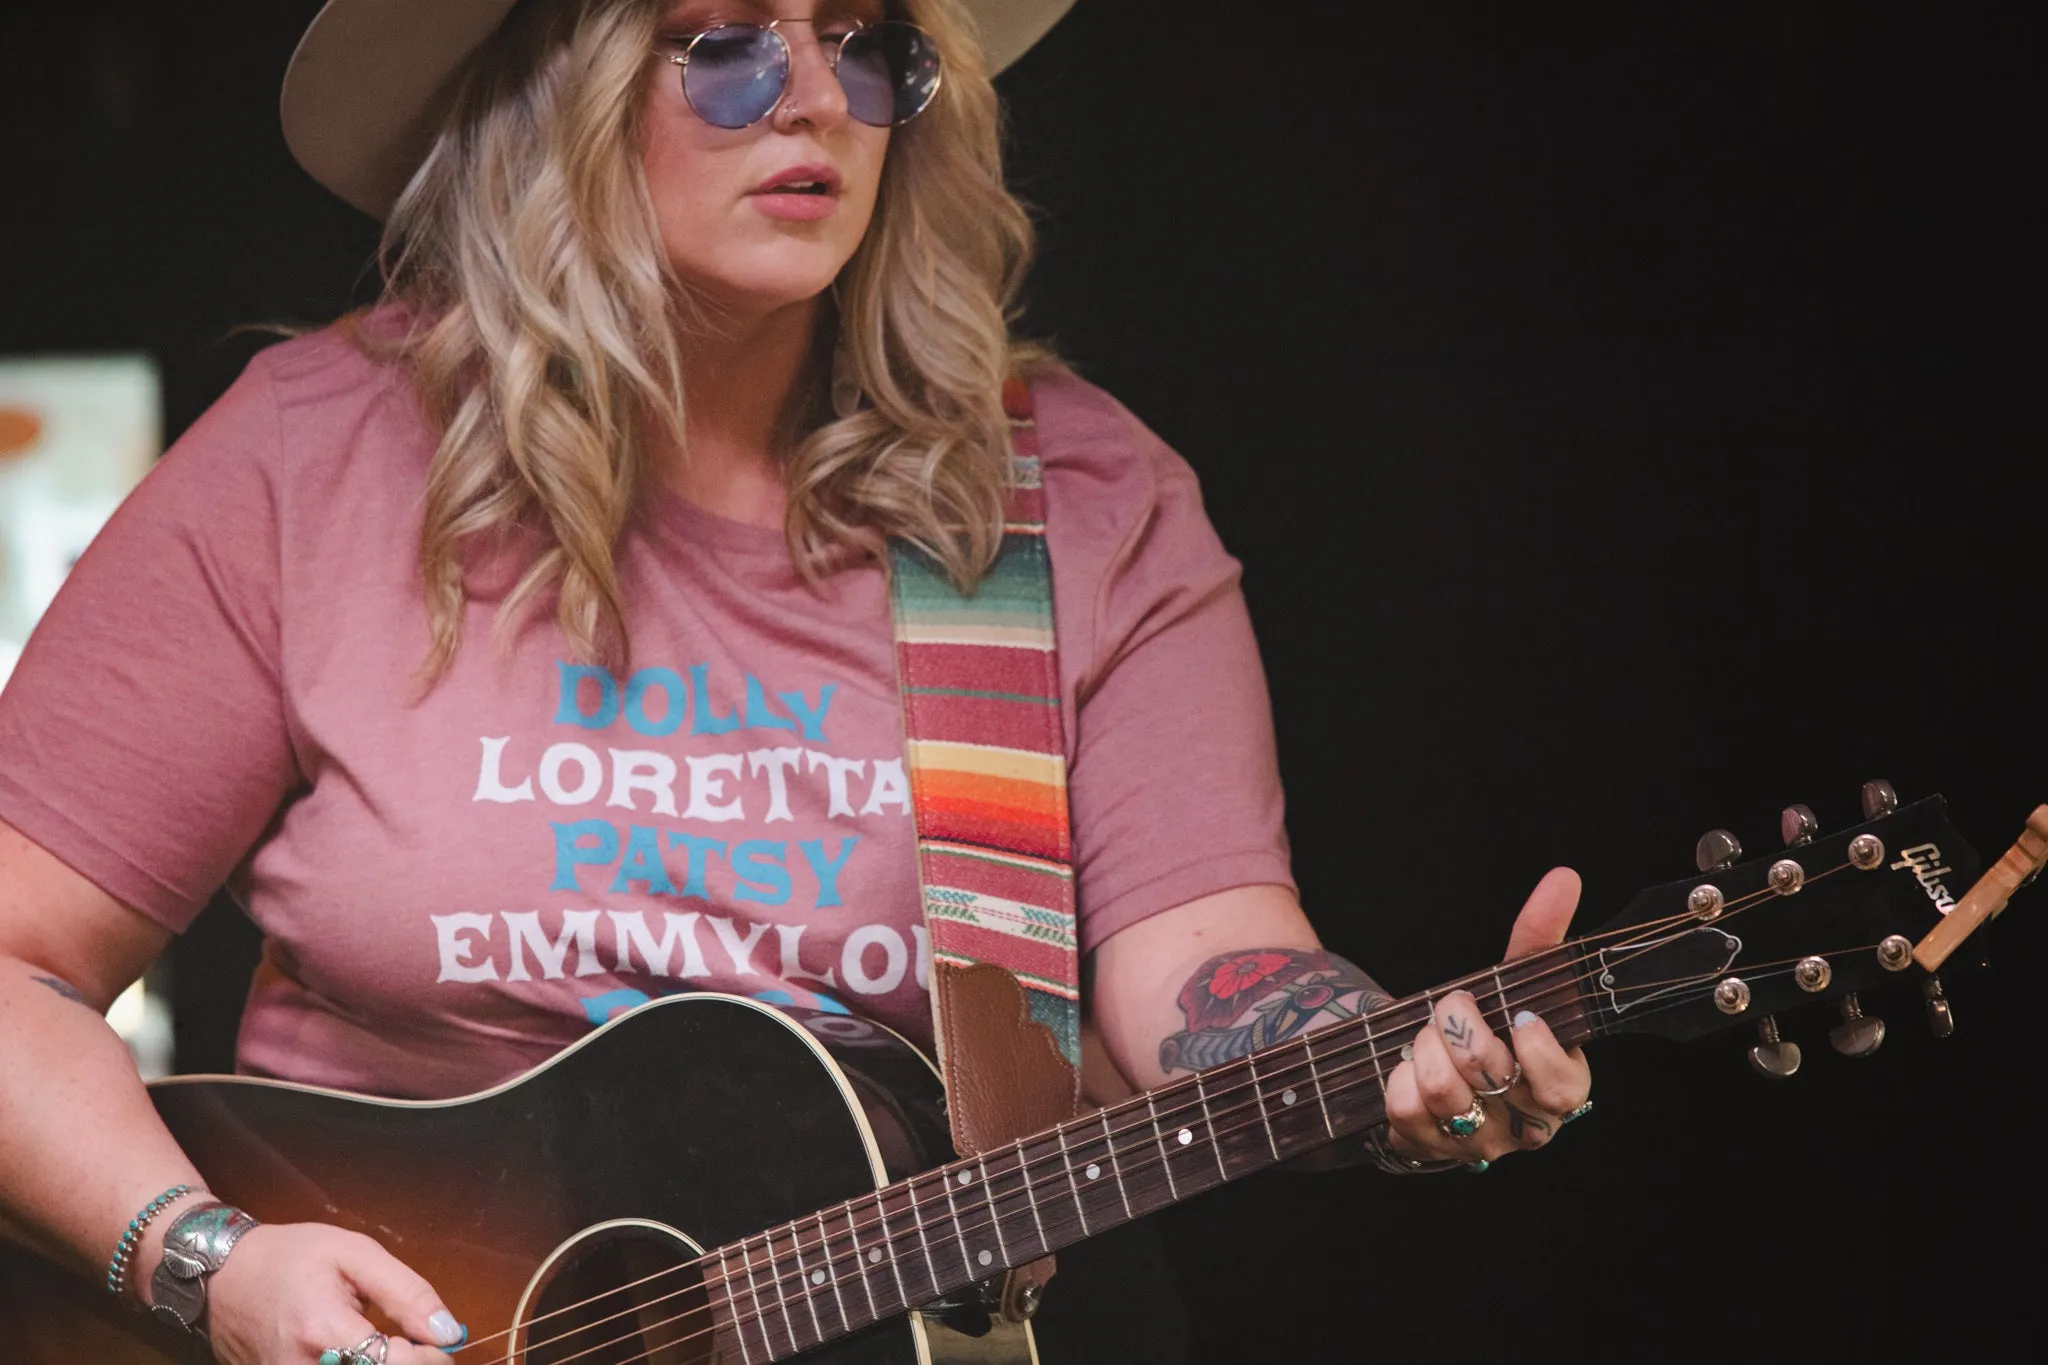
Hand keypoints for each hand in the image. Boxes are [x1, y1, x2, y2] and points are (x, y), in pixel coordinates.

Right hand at [190, 1223, 465, 1364]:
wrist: (222, 1276)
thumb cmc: (291, 1257)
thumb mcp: (355, 1253)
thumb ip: (406, 1292)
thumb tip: (448, 1331)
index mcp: (325, 1331)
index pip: (395, 1364)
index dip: (428, 1358)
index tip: (438, 1341)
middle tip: (415, 1348)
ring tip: (387, 1349)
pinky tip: (360, 1356)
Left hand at [1382, 867, 1592, 1164]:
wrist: (1439, 1071)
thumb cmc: (1493, 1026)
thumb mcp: (1516, 983)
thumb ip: (1540, 936)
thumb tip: (1564, 878)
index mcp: (1560, 1087)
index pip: (1562, 1088)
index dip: (1538, 1052)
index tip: (1518, 1016)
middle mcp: (1522, 1125)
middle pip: (1490, 1074)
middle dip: (1459, 1023)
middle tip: (1451, 1007)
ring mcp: (1474, 1143)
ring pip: (1444, 1090)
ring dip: (1424, 1045)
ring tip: (1426, 1033)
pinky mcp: (1427, 1149)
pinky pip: (1405, 1108)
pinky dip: (1398, 1074)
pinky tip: (1407, 1064)